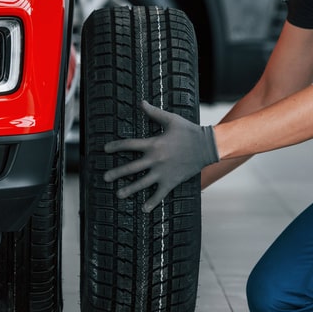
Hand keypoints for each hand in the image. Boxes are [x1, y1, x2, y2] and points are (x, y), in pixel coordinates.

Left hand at [103, 100, 218, 211]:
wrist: (207, 146)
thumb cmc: (189, 131)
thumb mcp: (171, 119)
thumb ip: (154, 113)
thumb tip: (141, 102)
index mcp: (154, 144)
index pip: (129, 145)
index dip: (116, 146)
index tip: (105, 149)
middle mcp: (156, 160)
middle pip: (131, 167)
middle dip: (117, 172)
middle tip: (105, 178)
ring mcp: (163, 172)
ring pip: (142, 183)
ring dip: (129, 189)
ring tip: (119, 194)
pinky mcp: (171, 181)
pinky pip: (160, 194)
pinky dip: (152, 202)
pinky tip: (144, 209)